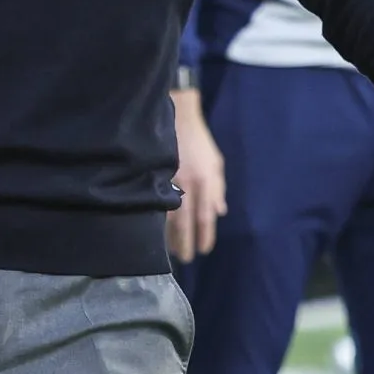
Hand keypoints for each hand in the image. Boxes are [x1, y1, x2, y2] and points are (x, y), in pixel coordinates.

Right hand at [167, 89, 225, 262]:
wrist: (177, 115)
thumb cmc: (198, 141)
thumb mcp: (216, 163)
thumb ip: (218, 189)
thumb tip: (219, 213)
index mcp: (206, 181)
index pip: (205, 217)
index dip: (204, 236)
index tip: (203, 251)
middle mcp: (189, 183)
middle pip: (186, 221)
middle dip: (186, 242)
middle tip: (185, 258)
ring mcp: (169, 179)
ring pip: (168, 215)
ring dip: (169, 235)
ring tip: (169, 250)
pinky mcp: (153, 174)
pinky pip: (154, 201)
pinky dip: (156, 218)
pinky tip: (154, 229)